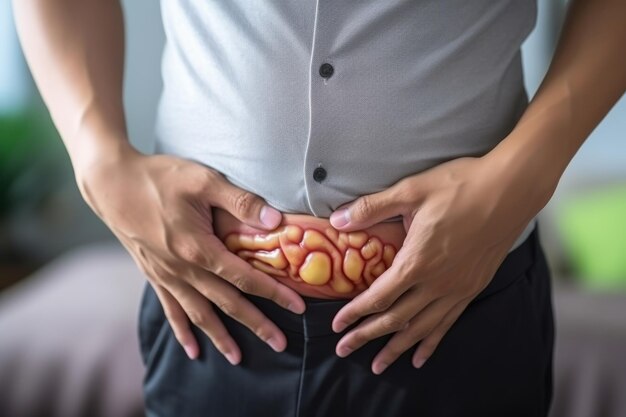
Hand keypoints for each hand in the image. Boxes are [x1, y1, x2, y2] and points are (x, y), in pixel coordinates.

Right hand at [77, 145, 305, 364]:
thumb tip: (275, 221)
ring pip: (199, 314)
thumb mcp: (202, 181)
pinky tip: (191, 350)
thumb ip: (240, 201)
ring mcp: (166, 275)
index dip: (273, 293)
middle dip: (256, 324)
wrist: (111, 183)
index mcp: (199, 248)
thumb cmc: (158, 178)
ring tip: (238, 358)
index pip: (244, 277)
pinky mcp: (153, 274)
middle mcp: (183, 269)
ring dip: (220, 336)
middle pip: (226, 303)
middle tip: (280, 343)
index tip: (297, 306)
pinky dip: (182, 331)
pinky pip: (170, 310)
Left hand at [327, 155, 548, 374]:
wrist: (511, 190)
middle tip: (344, 350)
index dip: (355, 313)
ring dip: (396, 347)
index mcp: (417, 261)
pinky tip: (420, 357)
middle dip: (366, 336)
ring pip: (420, 328)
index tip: (337, 326)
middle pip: (395, 319)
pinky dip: (431, 342)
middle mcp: (437, 283)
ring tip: (378, 365)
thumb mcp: (411, 190)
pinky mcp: (473, 288)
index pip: (378, 296)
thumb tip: (337, 219)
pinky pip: (447, 323)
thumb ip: (372, 208)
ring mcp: (457, 289)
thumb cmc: (461, 186)